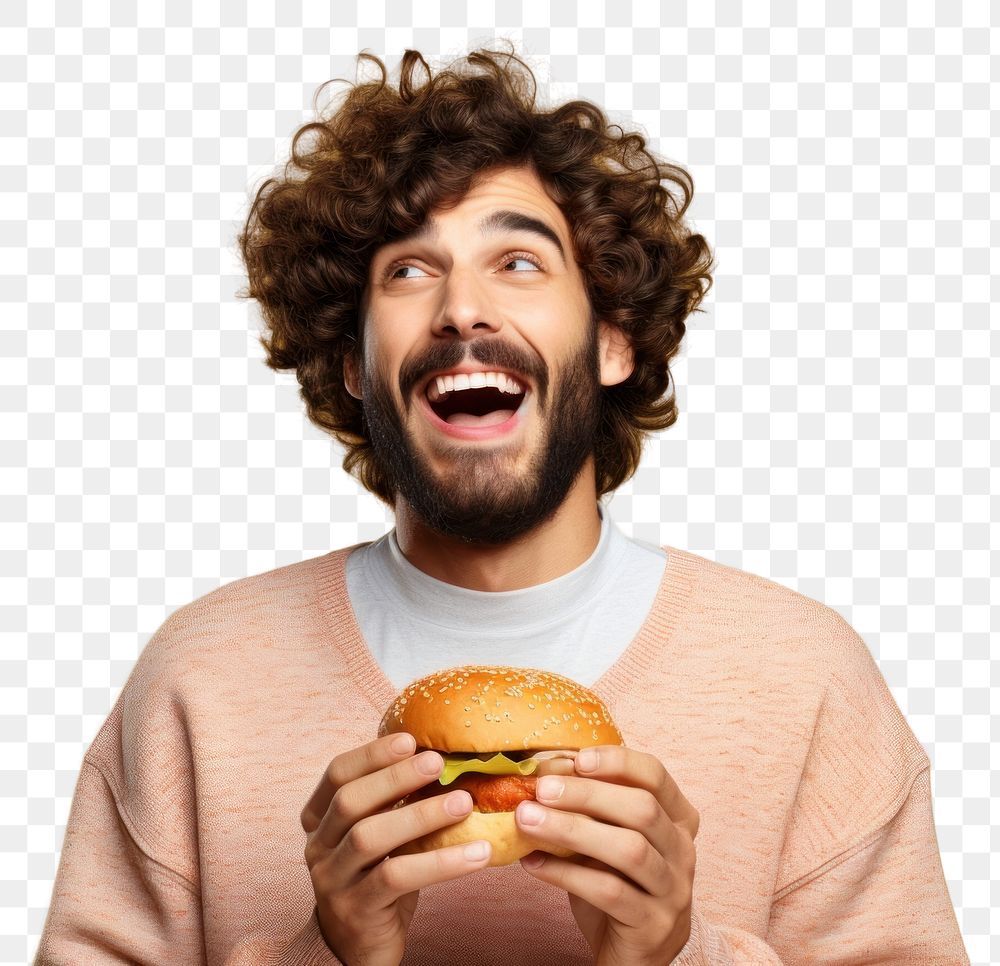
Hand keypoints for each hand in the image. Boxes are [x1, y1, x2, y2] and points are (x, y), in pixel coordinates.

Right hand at [300, 733, 492, 965]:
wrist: (356, 947)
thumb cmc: (377, 876)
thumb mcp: (382, 833)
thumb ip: (395, 799)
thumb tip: (445, 756)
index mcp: (320, 818)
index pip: (337, 774)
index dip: (372, 754)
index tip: (410, 739)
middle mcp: (318, 846)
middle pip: (349, 801)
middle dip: (395, 777)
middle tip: (438, 763)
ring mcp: (332, 880)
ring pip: (370, 838)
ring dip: (420, 816)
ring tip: (464, 803)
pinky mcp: (357, 910)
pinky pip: (397, 878)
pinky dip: (440, 862)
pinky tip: (476, 854)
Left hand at [515, 745, 698, 965]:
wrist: (635, 953)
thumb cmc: (618, 881)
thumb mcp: (610, 838)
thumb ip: (592, 809)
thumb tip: (543, 773)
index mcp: (677, 818)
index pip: (655, 775)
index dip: (618, 761)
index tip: (577, 758)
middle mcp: (683, 851)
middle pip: (642, 809)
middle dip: (588, 794)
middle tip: (542, 789)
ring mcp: (673, 890)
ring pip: (628, 850)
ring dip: (572, 830)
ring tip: (527, 820)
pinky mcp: (653, 925)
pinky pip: (609, 892)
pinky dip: (565, 874)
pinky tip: (533, 863)